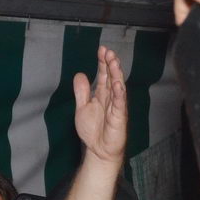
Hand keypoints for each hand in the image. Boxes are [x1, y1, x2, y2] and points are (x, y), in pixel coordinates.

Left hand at [73, 46, 126, 164]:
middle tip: (108, 51)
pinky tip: (117, 84)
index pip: (104, 74)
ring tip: (113, 61)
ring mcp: (116, 107)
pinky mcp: (119, 118)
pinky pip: (120, 104)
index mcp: (102, 94)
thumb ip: (82, 92)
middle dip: (111, 64)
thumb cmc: (93, 130)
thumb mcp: (82, 108)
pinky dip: (119, 94)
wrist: (98, 150)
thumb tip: (79, 74)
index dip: (103, 62)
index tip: (101, 49)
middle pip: (112, 77)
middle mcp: (111, 98)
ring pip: (118, 87)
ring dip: (116, 74)